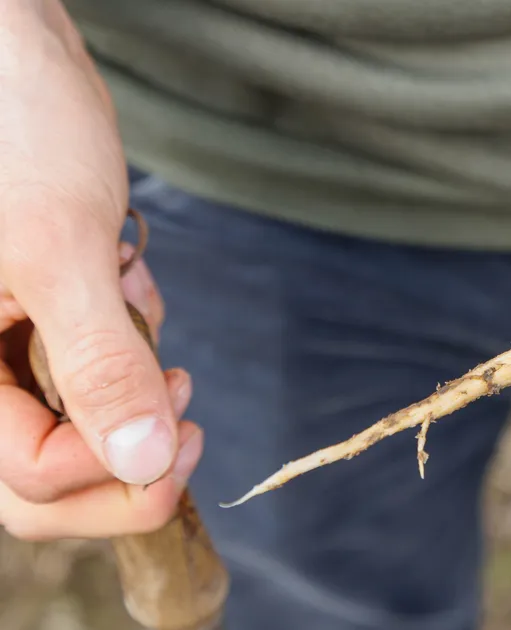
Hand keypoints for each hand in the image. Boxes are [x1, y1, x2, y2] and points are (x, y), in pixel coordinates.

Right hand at [0, 1, 200, 540]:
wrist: (15, 55)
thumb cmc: (18, 130)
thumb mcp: (61, 250)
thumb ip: (99, 363)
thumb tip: (144, 464)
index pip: (30, 479)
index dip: (115, 475)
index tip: (184, 431)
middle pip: (48, 473)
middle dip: (129, 451)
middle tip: (189, 416)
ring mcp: (2, 341)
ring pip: (79, 417)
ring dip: (132, 378)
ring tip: (139, 304)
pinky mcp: (37, 311)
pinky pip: (91, 359)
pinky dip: (128, 334)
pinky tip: (131, 280)